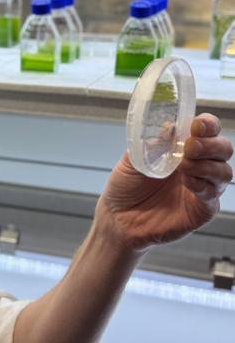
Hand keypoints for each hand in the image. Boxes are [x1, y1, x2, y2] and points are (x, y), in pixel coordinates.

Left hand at [96, 113, 232, 252]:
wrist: (118, 217)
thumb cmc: (125, 186)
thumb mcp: (133, 158)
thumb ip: (151, 142)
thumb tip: (168, 126)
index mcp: (182, 148)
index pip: (207, 130)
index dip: (208, 124)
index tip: (197, 125)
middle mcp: (197, 165)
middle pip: (223, 148)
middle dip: (211, 144)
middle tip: (190, 147)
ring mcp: (201, 187)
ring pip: (224, 172)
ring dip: (206, 166)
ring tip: (182, 167)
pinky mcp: (201, 209)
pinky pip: (213, 196)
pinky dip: (203, 186)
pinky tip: (187, 182)